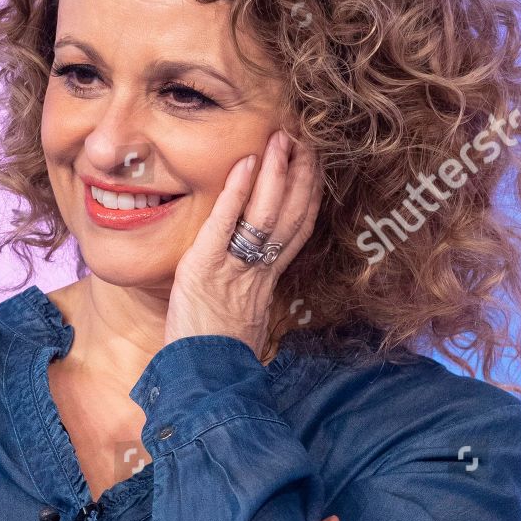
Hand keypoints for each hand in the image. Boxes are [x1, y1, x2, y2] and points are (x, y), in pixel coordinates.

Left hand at [162, 127, 323, 359]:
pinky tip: (244, 164)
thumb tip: (253, 279)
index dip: (309, 194)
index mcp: (268, 282)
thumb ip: (250, 294)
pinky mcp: (204, 269)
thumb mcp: (244, 321)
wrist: (204, 383)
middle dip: (301, 174)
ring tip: (281, 138)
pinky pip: (224, 225)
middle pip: (290, 215)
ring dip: (275, 173)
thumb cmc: (217, 357)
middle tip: (304, 137)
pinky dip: (235, 193)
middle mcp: (257, 272)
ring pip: (265, 215)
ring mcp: (233, 270)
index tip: (316, 163)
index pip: (298, 229)